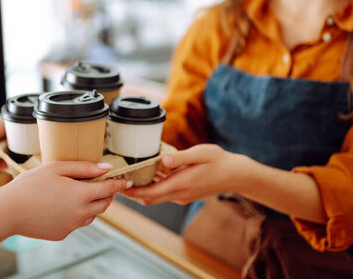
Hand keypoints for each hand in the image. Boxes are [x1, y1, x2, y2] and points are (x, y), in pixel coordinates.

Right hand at [0, 162, 130, 277]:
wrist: (7, 211)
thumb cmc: (29, 185)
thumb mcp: (57, 168)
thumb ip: (84, 167)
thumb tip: (106, 168)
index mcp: (81, 195)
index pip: (109, 189)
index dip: (119, 184)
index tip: (126, 181)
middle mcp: (81, 214)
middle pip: (104, 204)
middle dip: (106, 194)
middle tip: (101, 183)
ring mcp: (72, 226)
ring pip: (91, 215)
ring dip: (91, 204)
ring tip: (78, 192)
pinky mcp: (63, 234)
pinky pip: (76, 223)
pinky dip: (76, 214)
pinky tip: (61, 204)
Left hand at [121, 144, 249, 205]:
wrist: (235, 174)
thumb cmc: (218, 160)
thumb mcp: (200, 153)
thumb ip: (180, 157)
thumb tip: (163, 161)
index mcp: (181, 183)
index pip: (150, 193)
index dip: (133, 192)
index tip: (119, 185)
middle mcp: (180, 193)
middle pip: (149, 199)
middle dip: (132, 193)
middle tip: (116, 183)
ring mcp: (182, 196)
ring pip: (156, 198)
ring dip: (142, 191)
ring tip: (128, 178)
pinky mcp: (185, 194)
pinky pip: (164, 194)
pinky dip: (153, 188)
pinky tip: (148, 176)